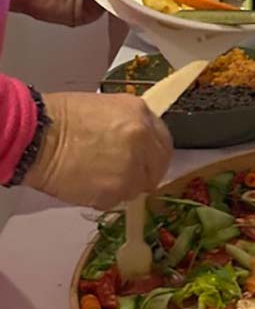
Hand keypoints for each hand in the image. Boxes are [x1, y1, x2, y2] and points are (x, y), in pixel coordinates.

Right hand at [24, 93, 172, 210]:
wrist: (37, 136)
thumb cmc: (62, 119)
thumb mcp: (107, 109)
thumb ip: (130, 126)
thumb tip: (141, 145)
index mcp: (140, 114)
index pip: (164, 142)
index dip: (154, 155)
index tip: (146, 163)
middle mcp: (143, 139)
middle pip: (157, 168)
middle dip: (144, 174)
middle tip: (123, 177)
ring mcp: (133, 165)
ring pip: (138, 186)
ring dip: (122, 187)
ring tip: (96, 177)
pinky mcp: (118, 189)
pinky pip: (119, 199)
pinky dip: (105, 197)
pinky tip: (87, 185)